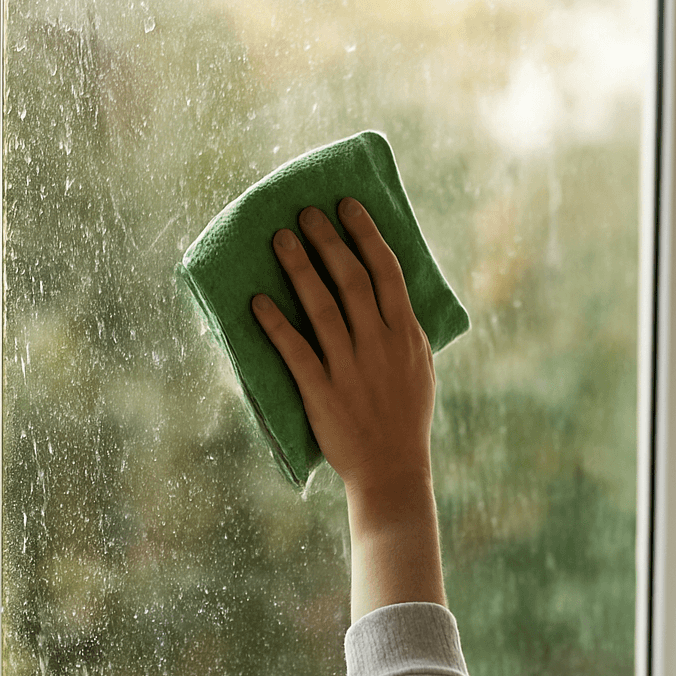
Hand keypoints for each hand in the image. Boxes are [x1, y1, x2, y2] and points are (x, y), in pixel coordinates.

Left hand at [251, 198, 435, 495]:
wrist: (392, 469)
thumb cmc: (404, 416)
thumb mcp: (419, 367)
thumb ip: (403, 329)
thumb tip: (388, 291)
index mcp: (407, 335)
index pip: (387, 272)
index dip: (366, 234)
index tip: (347, 206)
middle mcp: (380, 345)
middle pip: (352, 280)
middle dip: (328, 240)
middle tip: (305, 213)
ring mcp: (351, 369)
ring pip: (321, 307)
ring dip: (298, 268)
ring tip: (280, 239)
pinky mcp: (323, 393)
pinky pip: (295, 351)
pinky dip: (275, 324)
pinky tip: (257, 301)